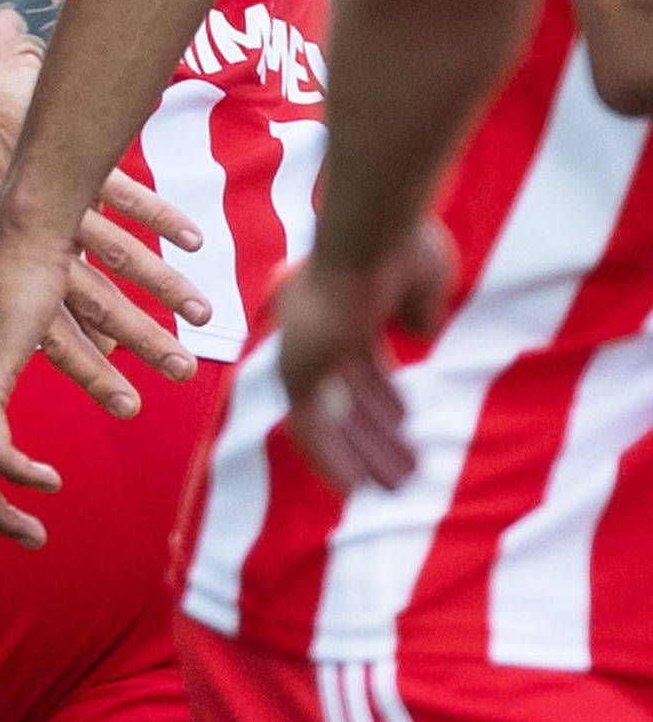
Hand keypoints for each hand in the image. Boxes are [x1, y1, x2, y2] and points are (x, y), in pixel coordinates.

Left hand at [0, 6, 212, 380]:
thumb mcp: (2, 237)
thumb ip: (46, 284)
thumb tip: (96, 339)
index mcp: (7, 266)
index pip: (48, 331)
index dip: (86, 368)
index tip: (125, 402)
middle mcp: (29, 238)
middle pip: (90, 302)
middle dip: (137, 341)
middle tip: (179, 371)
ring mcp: (55, 198)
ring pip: (114, 252)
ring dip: (162, 285)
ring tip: (203, 315)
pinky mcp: (78, 159)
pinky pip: (124, 192)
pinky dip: (161, 216)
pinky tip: (195, 241)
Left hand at [280, 220, 458, 492]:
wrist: (374, 232)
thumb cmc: (403, 244)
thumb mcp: (423, 282)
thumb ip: (419, 309)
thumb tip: (419, 333)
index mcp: (340, 308)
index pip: (359, 365)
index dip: (383, 397)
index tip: (406, 423)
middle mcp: (313, 333)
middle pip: (346, 398)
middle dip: (376, 436)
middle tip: (404, 469)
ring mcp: (303, 353)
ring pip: (333, 420)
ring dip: (364, 456)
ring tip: (399, 487)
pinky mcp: (298, 372)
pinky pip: (310, 430)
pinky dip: (332, 460)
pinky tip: (357, 490)